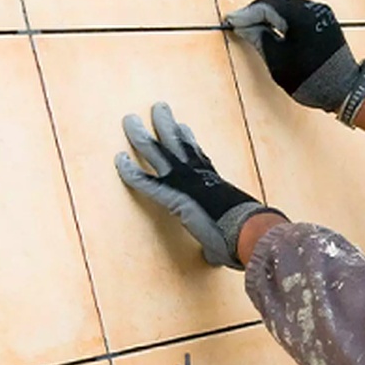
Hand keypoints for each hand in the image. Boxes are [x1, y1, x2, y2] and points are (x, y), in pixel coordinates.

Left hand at [114, 102, 285, 269]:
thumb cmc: (244, 236)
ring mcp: (184, 181)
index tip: (183, 126)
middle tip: (157, 107)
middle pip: (178, 143)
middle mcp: (198, 176)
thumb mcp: (231, 234)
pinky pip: (144, 180)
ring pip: (157, 152)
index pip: (198, 157)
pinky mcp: (171, 195)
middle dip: (165, 125)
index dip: (188, 141)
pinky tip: (118, 159)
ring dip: (141, 136)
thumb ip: (218, 242)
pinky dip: (130, 170)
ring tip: (129, 119)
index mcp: (213, 183)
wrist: (245, 230)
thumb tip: (217, 256)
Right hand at [225, 0, 364, 126]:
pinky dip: (283, 16)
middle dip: (256, 10)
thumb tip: (244, 27)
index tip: (231, 21)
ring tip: (253, 25)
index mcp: (301, 17)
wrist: (344, 90)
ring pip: (288, 4)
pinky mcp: (325, 21)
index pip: (266, 7)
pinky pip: (299, 11)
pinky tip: (273, 27)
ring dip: (269, 12)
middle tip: (240, 21)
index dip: (246, 14)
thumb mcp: (278, 62)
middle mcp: (313, 9)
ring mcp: (322, 13)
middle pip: (277, 0)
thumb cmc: (310, 80)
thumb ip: (260, 39)